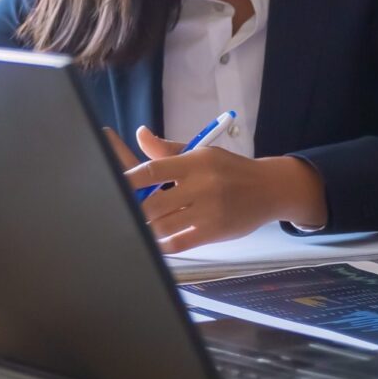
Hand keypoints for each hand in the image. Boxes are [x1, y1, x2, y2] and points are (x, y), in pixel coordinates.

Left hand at [104, 125, 326, 252]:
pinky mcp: (215, 231)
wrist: (269, 189)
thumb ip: (168, 150)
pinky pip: (179, 243)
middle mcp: (202, 184)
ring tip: (133, 227)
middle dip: (133, 210)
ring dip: (145, 229)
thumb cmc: (230, 170)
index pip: (153, 169)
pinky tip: (153, 242)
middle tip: (117, 212)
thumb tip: (140, 134)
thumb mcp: (202, 154)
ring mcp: (209, 210)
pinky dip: (162, 244)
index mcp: (196, 161)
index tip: (107, 184)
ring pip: (163, 225)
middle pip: (153, 202)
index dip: (127, 179)